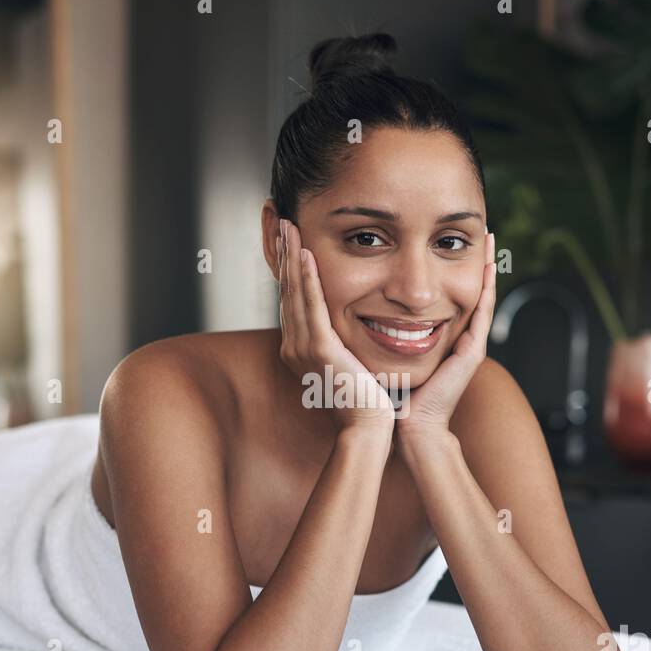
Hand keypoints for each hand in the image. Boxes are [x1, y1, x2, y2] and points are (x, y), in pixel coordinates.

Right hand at [276, 218, 394, 433]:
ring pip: (295, 292)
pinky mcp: (318, 349)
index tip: (289, 241)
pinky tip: (305, 254)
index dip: (289, 268)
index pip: (292, 300)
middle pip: (287, 290)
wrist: (368, 428)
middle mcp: (293, 347)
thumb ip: (342, 344)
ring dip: (292, 256)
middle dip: (284, 254)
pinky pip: (311, 305)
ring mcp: (302, 348)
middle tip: (281, 222)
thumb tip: (345, 330)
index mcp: (299, 350)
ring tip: (289, 226)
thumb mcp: (349, 365)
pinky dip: (307, 278)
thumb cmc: (366, 403)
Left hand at [395, 231, 495, 441]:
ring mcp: (470, 344)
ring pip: (483, 295)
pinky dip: (487, 288)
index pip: (448, 293)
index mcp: (439, 336)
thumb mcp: (386, 353)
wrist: (411, 426)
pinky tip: (489, 266)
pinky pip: (483, 312)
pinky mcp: (472, 352)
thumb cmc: (395, 396)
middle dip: (473, 258)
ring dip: (487, 265)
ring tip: (489, 236)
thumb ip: (379, 332)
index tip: (446, 239)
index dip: (449, 266)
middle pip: (468, 289)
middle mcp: (459, 337)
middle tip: (478, 227)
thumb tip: (355, 310)